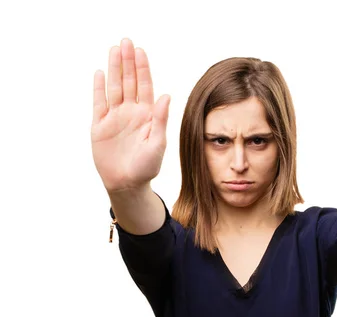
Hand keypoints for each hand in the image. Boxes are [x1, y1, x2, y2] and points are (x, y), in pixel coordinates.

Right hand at [91, 38, 169, 192]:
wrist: (126, 184)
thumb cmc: (146, 168)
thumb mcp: (157, 144)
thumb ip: (160, 120)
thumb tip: (166, 96)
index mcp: (147, 116)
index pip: (145, 87)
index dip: (143, 69)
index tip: (141, 51)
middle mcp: (131, 113)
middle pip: (129, 82)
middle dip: (128, 62)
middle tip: (126, 42)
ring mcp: (115, 118)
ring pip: (114, 88)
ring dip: (114, 69)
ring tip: (114, 49)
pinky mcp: (100, 126)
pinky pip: (99, 103)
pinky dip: (99, 88)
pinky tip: (100, 73)